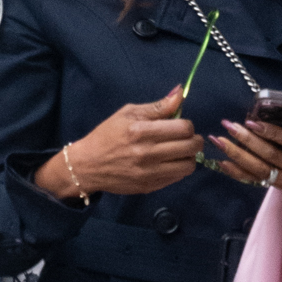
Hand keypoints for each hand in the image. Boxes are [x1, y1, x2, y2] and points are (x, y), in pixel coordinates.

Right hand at [40, 84, 202, 198]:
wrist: (88, 165)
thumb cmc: (108, 135)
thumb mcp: (128, 113)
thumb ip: (157, 107)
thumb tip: (180, 94)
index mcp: (141, 131)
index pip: (184, 128)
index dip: (188, 125)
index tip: (181, 125)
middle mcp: (147, 153)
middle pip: (190, 147)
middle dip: (194, 140)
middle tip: (187, 138)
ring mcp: (149, 173)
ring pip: (188, 166)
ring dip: (189, 157)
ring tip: (180, 152)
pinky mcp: (150, 187)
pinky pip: (177, 178)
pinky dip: (179, 169)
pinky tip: (169, 162)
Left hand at [211, 99, 281, 211]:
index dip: (271, 133)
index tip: (252, 122)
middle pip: (270, 156)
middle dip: (247, 141)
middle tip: (229, 126)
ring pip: (259, 170)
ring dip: (237, 155)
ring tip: (218, 140)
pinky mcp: (279, 187)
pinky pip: (256, 180)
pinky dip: (237, 173)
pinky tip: (221, 162)